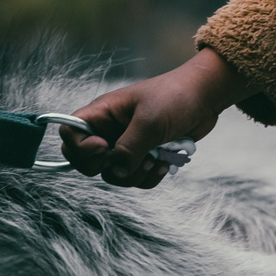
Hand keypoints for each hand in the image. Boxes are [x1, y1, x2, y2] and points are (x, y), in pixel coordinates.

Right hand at [58, 48, 253, 187]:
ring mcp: (127, 145)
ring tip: (155, 159)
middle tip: (128, 160)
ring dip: (134, 174)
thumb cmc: (175, 97)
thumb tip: (116, 172)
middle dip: (106, 168)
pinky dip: (149, 176)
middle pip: (85, 162)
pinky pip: (135, 178)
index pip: (69, 132)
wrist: (206, 97)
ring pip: (113, 175)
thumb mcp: (150, 121)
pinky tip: (164, 163)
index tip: (102, 148)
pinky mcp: (144, 156)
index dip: (79, 146)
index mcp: (104, 112)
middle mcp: (110, 130)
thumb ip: (129, 148)